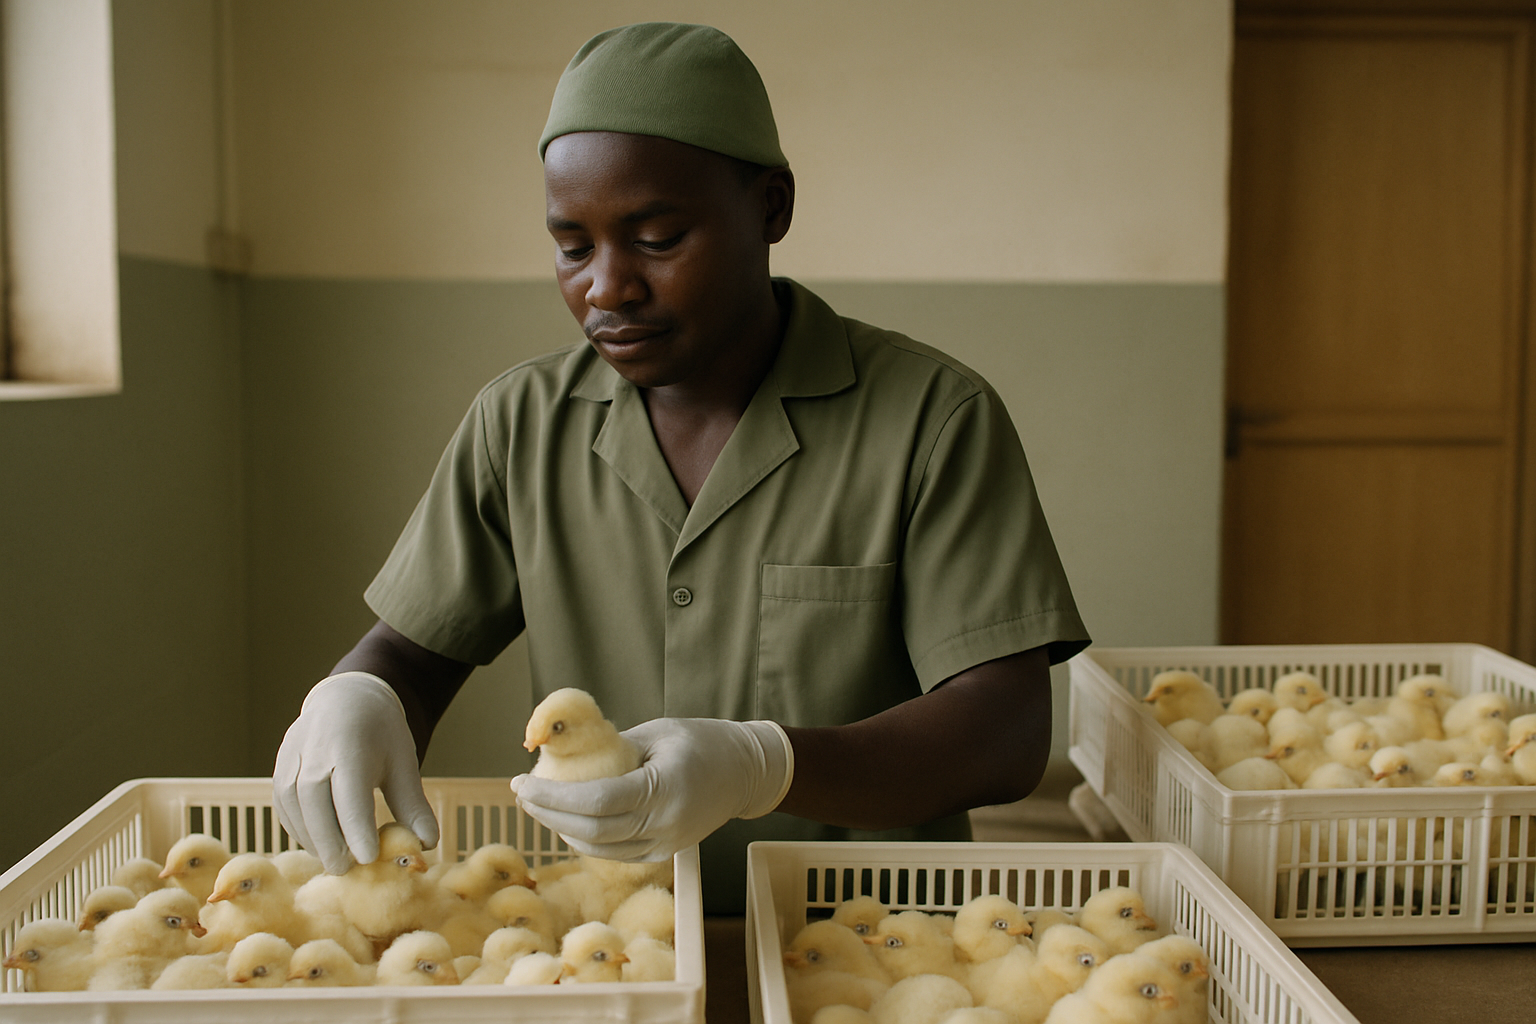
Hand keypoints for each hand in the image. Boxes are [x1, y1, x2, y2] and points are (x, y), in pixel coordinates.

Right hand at [272, 671, 439, 872]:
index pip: (350, 792)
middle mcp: (315, 747)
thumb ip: (413, 804)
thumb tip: (427, 844)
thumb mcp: (403, 762)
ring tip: (334, 859)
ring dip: (311, 837)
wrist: (347, 699)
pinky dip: (298, 828)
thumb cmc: (381, 733)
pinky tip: (317, 843)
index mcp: (351, 743)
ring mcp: (292, 755)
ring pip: (293, 804)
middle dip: (329, 839)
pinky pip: (283, 804)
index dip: (356, 827)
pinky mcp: (280, 765)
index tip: (367, 858)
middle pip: (315, 800)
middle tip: (345, 869)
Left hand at [509, 717, 792, 861]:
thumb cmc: (703, 741)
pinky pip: (616, 854)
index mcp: (664, 787)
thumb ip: (612, 746)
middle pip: (592, 831)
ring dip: (562, 829)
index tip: (522, 780)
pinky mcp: (666, 853)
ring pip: (600, 849)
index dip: (553, 795)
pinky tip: (567, 821)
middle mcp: (665, 824)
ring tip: (538, 806)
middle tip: (522, 793)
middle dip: (548, 814)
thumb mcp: (657, 732)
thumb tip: (561, 752)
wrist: (748, 773)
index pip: (597, 801)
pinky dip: (587, 840)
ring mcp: (667, 844)